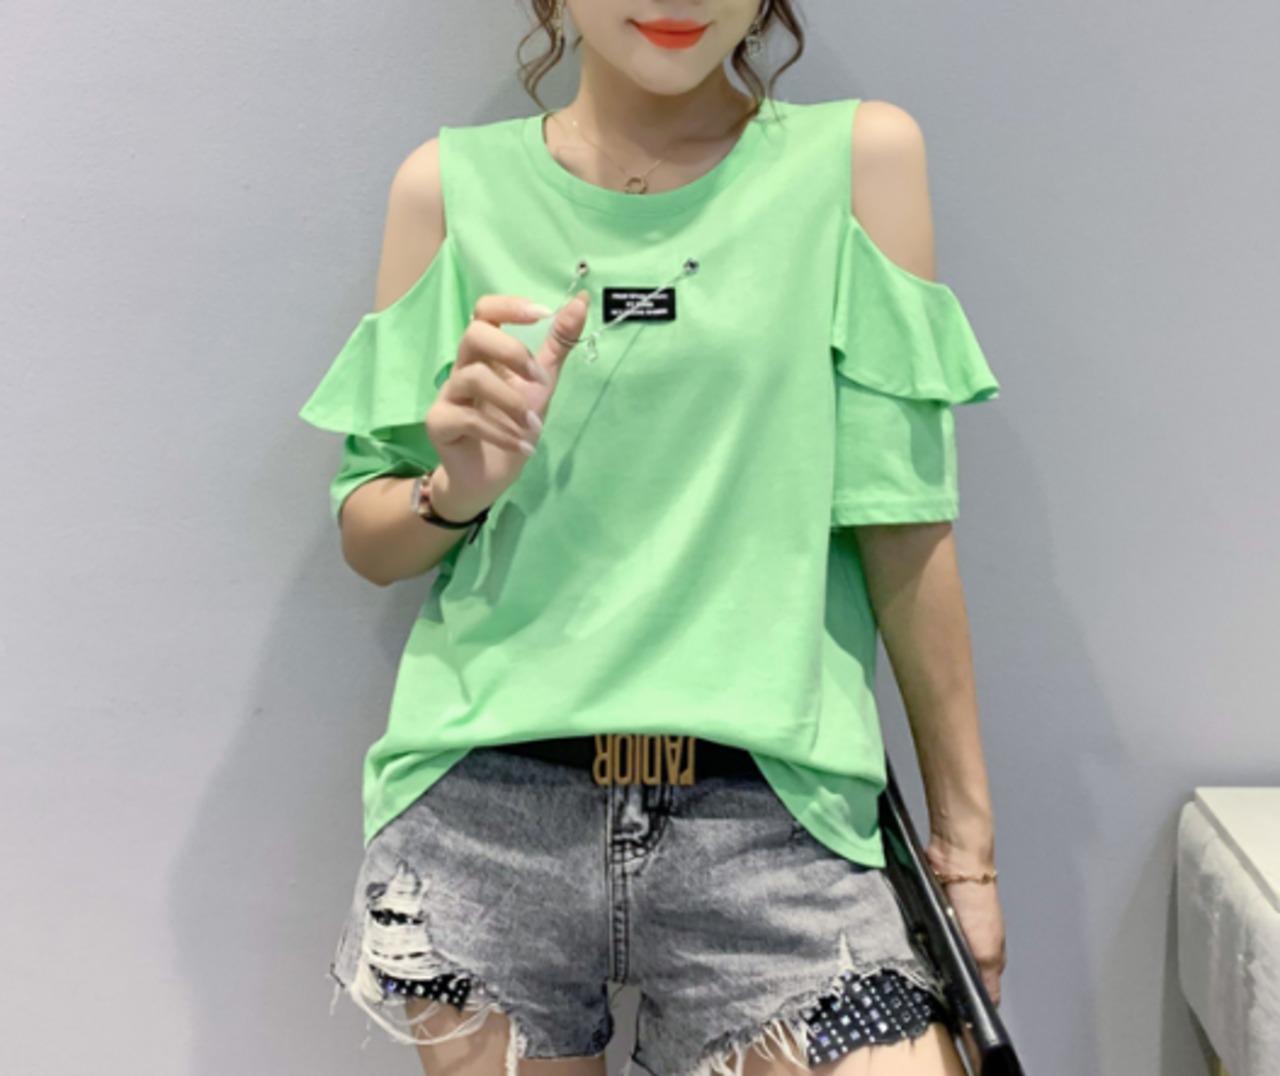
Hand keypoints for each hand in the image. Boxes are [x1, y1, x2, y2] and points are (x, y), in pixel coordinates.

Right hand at [425, 289, 588, 515]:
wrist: (490, 475)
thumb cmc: (513, 423)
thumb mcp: (542, 382)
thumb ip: (558, 344)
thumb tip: (582, 301)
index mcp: (487, 352)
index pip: (484, 311)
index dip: (510, 306)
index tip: (543, 314)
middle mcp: (463, 366)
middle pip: (474, 335)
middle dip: (512, 353)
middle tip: (539, 380)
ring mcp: (448, 394)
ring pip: (473, 377)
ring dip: (512, 403)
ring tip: (533, 426)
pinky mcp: (439, 423)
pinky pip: (467, 418)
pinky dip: (502, 432)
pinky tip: (523, 446)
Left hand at [925, 839, 1006, 1006]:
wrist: (955, 863)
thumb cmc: (976, 906)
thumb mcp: (986, 950)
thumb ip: (986, 978)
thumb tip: (989, 1010)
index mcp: (988, 958)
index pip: (980, 991)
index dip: (967, 1005)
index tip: (949, 1019)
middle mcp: (971, 946)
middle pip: (956, 974)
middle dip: (943, 985)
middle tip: (923, 1000)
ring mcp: (951, 930)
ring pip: (939, 958)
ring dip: (928, 966)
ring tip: (910, 981)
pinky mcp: (933, 916)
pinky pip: (926, 938)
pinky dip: (919, 946)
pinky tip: (907, 955)